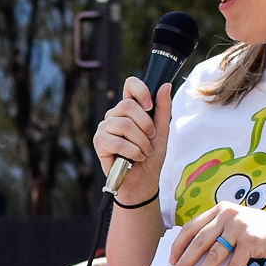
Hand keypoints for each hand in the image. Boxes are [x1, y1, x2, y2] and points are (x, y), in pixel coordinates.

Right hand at [92, 75, 172, 206]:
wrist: (143, 180)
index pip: (130, 85)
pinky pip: (118, 141)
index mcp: (130, 109)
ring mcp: (105, 127)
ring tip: (144, 152)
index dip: (140, 90)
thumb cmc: (151, 156)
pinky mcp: (99, 142)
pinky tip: (135, 158)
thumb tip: (166, 84)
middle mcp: (115, 114)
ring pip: (124, 124)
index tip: (150, 106)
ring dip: (141, 142)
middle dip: (146, 125)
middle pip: (128, 105)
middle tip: (151, 139)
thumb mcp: (162, 130)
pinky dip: (132, 151)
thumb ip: (163, 108)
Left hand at [171, 202, 265, 265]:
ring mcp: (240, 226)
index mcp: (220, 210)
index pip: (191, 227)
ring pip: (213, 256)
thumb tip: (193, 261)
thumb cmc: (262, 232)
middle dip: (184, 263)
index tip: (171, 260)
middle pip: (198, 242)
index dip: (179, 245)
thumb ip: (218, 235)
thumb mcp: (237, 227)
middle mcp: (227, 215)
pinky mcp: (252, 240)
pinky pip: (233, 265)